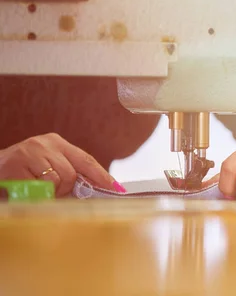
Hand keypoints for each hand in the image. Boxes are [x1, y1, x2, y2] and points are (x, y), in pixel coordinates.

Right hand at [0, 133, 122, 196]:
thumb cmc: (20, 174)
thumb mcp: (46, 169)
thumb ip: (69, 177)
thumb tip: (95, 192)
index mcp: (55, 142)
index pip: (86, 159)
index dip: (102, 176)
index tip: (116, 189)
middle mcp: (44, 143)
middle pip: (73, 173)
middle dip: (65, 189)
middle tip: (50, 192)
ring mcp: (30, 152)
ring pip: (57, 181)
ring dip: (49, 192)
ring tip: (34, 189)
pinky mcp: (17, 165)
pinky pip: (40, 187)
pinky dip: (36, 194)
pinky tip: (24, 189)